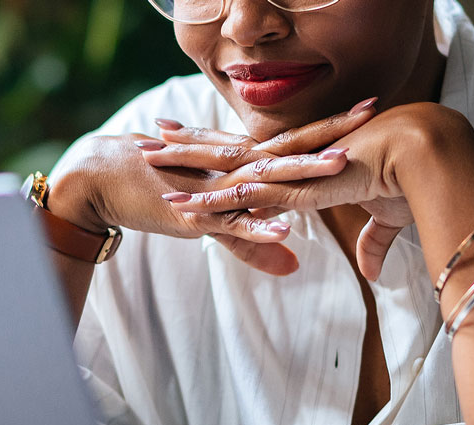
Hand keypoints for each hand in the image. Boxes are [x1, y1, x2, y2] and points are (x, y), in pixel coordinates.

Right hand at [48, 99, 378, 274]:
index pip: (292, 140)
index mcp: (239, 160)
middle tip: (372, 112)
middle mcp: (231, 166)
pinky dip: (257, 226)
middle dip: (330, 132)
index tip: (369, 110)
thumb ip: (253, 240)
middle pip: (288, 147)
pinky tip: (285, 230)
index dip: (329, 126)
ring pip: (265, 180)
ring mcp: (214, 189)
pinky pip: (232, 223)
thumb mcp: (212, 218)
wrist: (102, 178)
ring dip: (302, 172)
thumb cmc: (156, 191)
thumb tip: (292, 264)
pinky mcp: (195, 216)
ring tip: (339, 166)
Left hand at [140, 104, 468, 279]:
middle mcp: (290, 161)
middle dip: (187, 145)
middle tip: (150, 137)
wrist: (428, 157)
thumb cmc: (413, 182)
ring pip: (223, 168)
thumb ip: (372, 245)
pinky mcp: (294, 191)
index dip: (224, 145)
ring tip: (144, 161)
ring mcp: (288, 173)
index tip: (196, 139)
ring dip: (183, 169)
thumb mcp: (386, 219)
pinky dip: (211, 205)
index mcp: (306, 161)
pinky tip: (180, 208)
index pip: (254, 151)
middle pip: (226, 150)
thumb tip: (372, 272)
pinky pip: (242, 200)